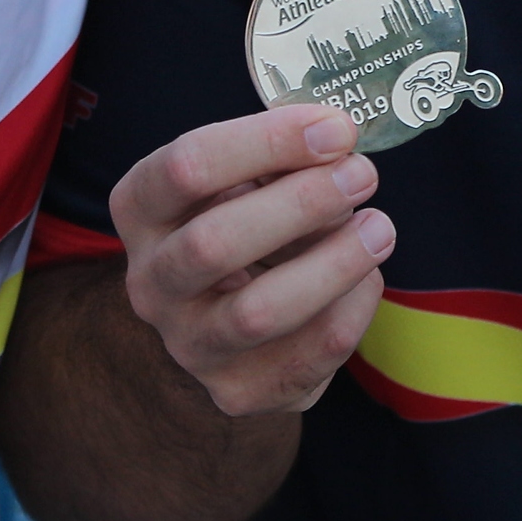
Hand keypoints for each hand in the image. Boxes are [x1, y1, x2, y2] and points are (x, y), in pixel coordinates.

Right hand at [108, 103, 394, 417]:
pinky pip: (307, 355)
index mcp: (142, 209)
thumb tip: (336, 137)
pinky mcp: (238, 390)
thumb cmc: (242, 221)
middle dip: (300, 204)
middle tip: (362, 175)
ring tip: (379, 227)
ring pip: (257, 312)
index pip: (186, 167)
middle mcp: (151, 282)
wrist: (216, 323)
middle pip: (213, 242)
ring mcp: (189, 345)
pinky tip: (368, 276)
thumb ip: (280, 156)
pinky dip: (351, 308)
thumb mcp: (244, 176)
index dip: (267, 142)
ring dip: (332, 264)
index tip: (335, 129)